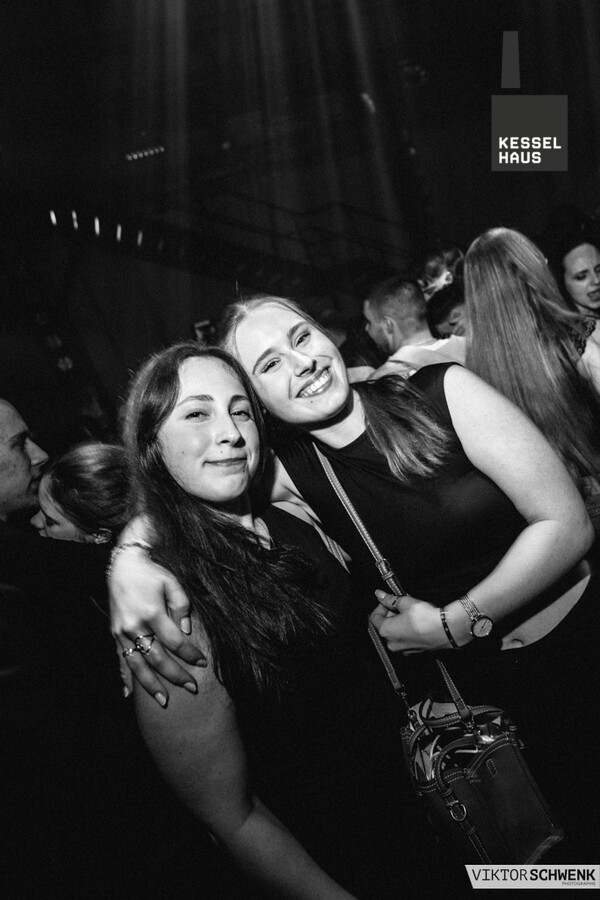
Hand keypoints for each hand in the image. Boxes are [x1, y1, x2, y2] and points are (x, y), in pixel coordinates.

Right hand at [109, 545, 205, 705]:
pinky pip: (120, 661)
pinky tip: (129, 695)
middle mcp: (135, 626)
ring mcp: (122, 633)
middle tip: (191, 688)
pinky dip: (124, 678)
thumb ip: (182, 607)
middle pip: (157, 658)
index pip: (175, 642)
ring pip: (137, 665)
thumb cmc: (151, 574)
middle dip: (176, 675)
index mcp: (152, 613)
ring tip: (163, 701)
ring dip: (151, 685)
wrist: (123, 566)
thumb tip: (187, 632)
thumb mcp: (172, 583)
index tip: (202, 662)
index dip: (189, 654)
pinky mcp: (114, 635)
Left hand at [369, 590, 446, 652]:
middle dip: (391, 614)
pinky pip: (406, 639)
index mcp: (386, 631)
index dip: (381, 606)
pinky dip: (408, 631)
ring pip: (396, 633)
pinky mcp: (414, 652)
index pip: (375, 618)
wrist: (446, 630)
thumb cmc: (425, 617)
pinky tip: (417, 622)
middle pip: (385, 626)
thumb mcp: (405, 602)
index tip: (388, 600)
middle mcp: (392, 643)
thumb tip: (379, 595)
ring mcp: (403, 650)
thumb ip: (389, 599)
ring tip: (411, 612)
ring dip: (399, 622)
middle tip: (401, 604)